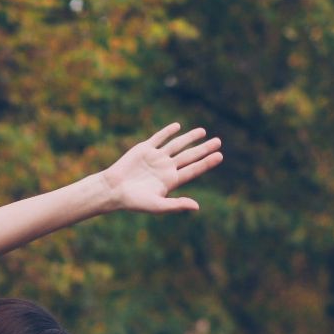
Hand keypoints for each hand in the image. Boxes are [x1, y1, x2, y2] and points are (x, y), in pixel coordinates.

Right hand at [99, 123, 223, 213]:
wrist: (113, 189)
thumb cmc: (134, 201)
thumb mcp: (157, 205)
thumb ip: (177, 205)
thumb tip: (197, 207)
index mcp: (171, 180)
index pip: (193, 169)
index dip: (207, 163)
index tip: (220, 156)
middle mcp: (166, 168)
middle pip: (189, 156)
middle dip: (204, 149)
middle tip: (218, 142)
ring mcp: (156, 157)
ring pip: (177, 145)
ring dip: (190, 138)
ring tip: (203, 131)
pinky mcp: (144, 149)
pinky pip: (159, 138)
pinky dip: (168, 132)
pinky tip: (177, 126)